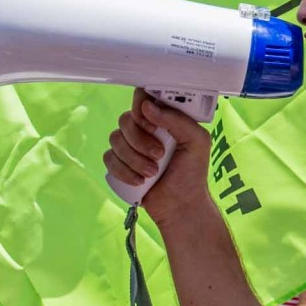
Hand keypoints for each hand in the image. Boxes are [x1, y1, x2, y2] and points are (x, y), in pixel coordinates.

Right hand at [104, 88, 212, 226]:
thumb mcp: (197, 142)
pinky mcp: (120, 164)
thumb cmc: (192, 173)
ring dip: (133, 160)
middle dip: (140, 141)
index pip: (143, 98)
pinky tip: (139, 181)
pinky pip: (108, 158)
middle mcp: (145, 128)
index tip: (151, 125)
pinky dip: (123, 171)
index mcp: (164, 118)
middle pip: (126, 120)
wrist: (180, 207)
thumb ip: (177, 120)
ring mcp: (130, 146)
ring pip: (115, 139)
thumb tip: (147, 106)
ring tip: (152, 174)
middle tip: (159, 156)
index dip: (141, 108)